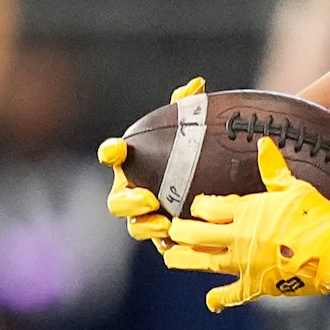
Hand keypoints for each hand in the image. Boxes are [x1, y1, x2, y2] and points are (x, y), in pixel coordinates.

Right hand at [98, 76, 202, 248]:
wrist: (217, 188)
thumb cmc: (195, 155)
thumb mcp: (195, 132)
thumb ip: (191, 108)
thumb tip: (197, 84)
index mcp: (133, 163)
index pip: (114, 155)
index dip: (112, 152)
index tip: (117, 150)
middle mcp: (133, 192)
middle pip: (117, 202)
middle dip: (128, 202)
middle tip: (149, 199)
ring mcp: (147, 218)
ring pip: (136, 227)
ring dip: (147, 226)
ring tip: (165, 223)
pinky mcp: (164, 239)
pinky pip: (161, 245)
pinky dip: (168, 243)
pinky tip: (181, 240)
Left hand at [160, 139, 329, 310]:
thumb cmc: (320, 218)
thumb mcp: (296, 188)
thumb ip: (274, 169)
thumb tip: (263, 143)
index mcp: (247, 211)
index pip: (208, 207)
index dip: (199, 206)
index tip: (198, 206)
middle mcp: (239, 238)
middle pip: (196, 234)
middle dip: (180, 231)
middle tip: (172, 229)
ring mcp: (245, 264)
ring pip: (204, 262)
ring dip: (184, 259)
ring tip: (170, 257)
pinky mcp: (256, 285)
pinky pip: (232, 295)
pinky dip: (219, 299)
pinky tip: (210, 302)